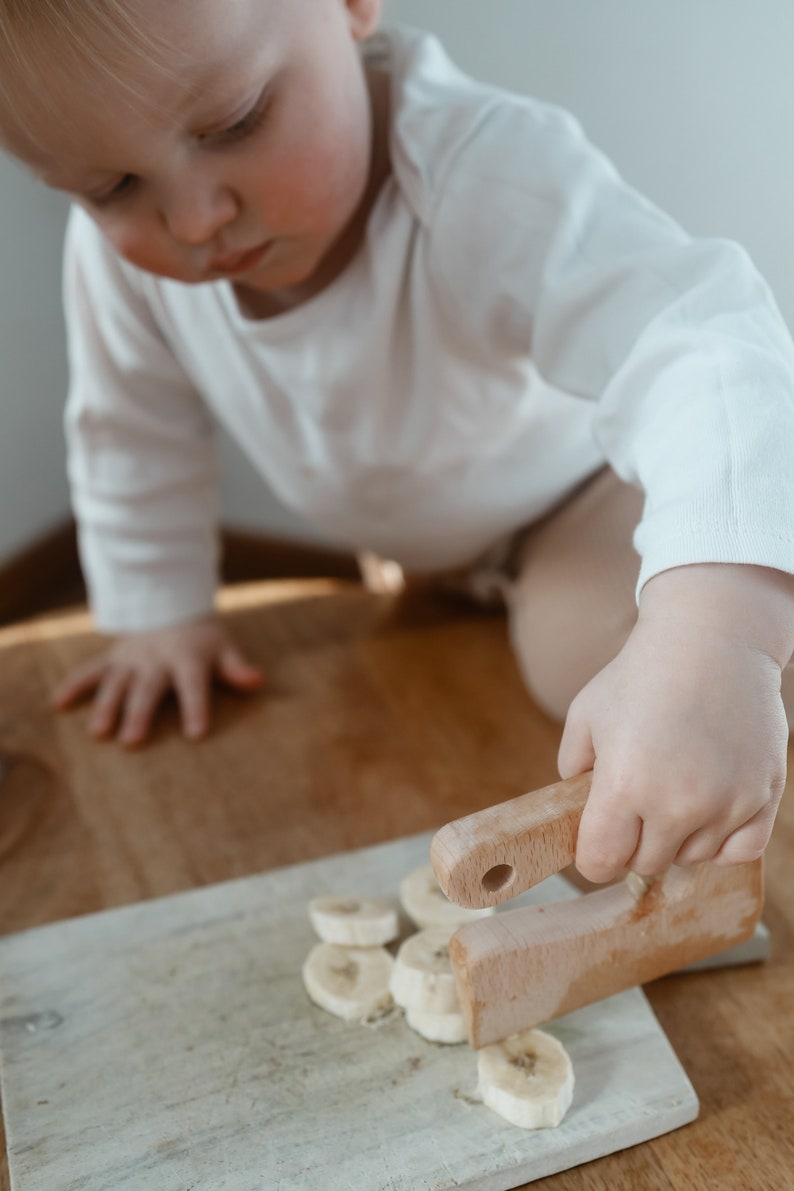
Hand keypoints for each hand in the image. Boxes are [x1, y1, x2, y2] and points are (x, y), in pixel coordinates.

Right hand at [51, 615, 262, 745]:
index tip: (196, 734)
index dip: (196, 708)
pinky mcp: (111, 659)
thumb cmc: (202, 639)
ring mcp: (130, 659)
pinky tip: (57, 703)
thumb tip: (256, 681)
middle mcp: (155, 659)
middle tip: (132, 742)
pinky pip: (89, 671)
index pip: (193, 685)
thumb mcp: (223, 646)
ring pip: (115, 683)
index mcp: (187, 658)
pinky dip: (73, 685)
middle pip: (148, 689)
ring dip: (105, 706)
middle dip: (139, 714)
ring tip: (97, 733)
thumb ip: (236, 666)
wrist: (169, 607)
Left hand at [558, 564, 792, 881]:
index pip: (600, 863)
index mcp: (625, 786)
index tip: (597, 839)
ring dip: (678, 838)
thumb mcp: (585, 716)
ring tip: (672, 788)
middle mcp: (677, 803)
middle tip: (634, 804)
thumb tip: (577, 811)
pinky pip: (739, 851)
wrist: (711, 639)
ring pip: (691, 859)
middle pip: (646, 865)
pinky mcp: (764, 796)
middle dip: (633, 842)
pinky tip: (708, 809)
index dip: (593, 856)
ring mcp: (726, 803)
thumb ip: (572, 770)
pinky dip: (721, 840)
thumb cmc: (641, 675)